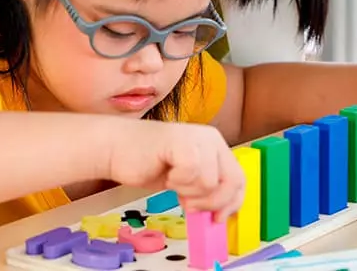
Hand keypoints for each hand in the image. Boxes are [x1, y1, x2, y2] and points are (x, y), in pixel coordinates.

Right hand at [106, 121, 244, 221]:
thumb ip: (205, 190)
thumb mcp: (186, 180)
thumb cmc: (148, 163)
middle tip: (189, 202)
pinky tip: (167, 172)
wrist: (117, 149)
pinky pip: (192, 173)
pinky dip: (178, 181)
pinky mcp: (181, 141)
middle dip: (211, 202)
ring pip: (210, 182)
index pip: (239, 179)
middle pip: (232, 181)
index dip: (232, 203)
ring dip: (187, 190)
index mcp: (215, 146)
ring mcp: (198, 138)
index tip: (218, 218)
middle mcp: (211, 139)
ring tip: (172, 180)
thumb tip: (221, 213)